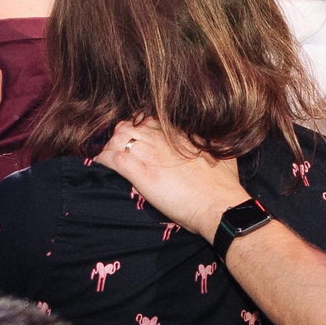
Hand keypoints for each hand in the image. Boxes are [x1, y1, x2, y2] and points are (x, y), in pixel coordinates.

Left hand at [93, 118, 248, 240]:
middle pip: (129, 125)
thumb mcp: (221, 153)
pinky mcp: (140, 173)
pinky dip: (102, 160)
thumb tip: (210, 138)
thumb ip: (209, 142)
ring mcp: (149, 154)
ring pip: (117, 139)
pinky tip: (100, 165)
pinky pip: (112, 159)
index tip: (137, 136)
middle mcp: (161, 138)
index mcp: (179, 133)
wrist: (220, 205)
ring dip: (110, 147)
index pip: (149, 119)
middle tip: (119, 148)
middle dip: (121, 135)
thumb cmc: (224, 185)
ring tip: (108, 158)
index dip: (138, 127)